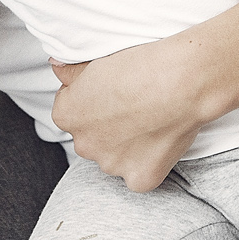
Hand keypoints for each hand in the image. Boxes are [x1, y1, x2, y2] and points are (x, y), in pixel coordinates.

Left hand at [49, 39, 215, 191]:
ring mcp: (111, 165)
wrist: (181, 83)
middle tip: (134, 107)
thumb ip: (71, 72)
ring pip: (115, 158)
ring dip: (127, 147)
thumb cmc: (141, 65)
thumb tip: (57, 68)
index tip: (114, 92)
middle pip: (93, 138)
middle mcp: (83, 145)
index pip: (72, 111)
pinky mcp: (139, 179)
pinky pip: (140, 175)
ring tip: (151, 121)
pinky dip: (149, 163)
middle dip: (107, 127)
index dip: (94, 100)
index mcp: (67, 115)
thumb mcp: (97, 60)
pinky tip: (161, 141)